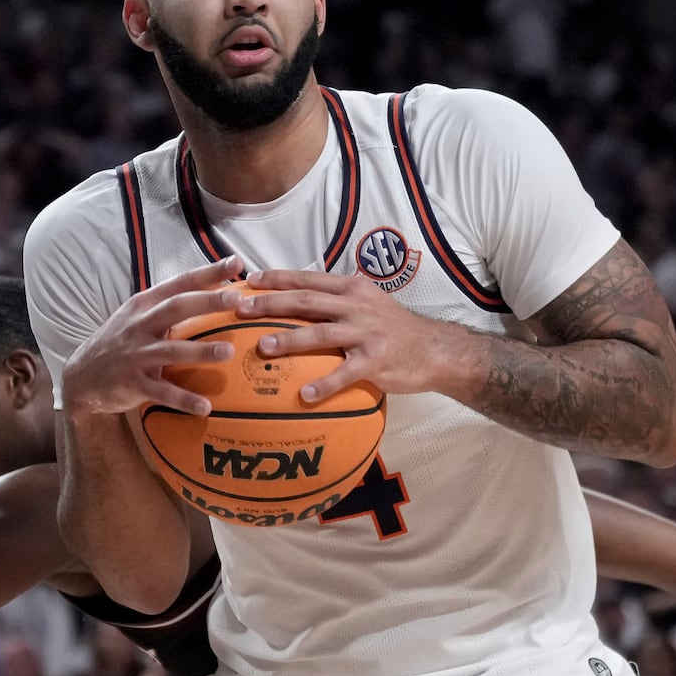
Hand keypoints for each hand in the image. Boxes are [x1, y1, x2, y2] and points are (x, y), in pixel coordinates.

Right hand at [60, 257, 243, 416]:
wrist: (81, 377)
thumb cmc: (121, 343)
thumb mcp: (138, 317)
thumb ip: (169, 307)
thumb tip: (216, 293)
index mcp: (144, 305)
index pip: (179, 283)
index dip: (207, 272)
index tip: (236, 262)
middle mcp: (139, 325)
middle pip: (175, 308)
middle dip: (206, 302)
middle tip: (237, 299)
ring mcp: (135, 355)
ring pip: (170, 351)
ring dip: (199, 351)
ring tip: (228, 351)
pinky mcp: (131, 383)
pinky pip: (161, 391)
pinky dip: (183, 399)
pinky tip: (205, 407)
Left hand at [238, 270, 455, 400]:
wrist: (435, 350)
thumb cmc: (394, 329)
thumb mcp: (366, 303)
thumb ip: (336, 299)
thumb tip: (295, 298)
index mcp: (351, 289)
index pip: (308, 278)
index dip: (277, 279)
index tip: (248, 281)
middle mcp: (357, 306)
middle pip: (307, 300)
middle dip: (271, 304)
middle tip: (240, 309)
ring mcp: (367, 333)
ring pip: (321, 333)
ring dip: (290, 340)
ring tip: (263, 347)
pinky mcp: (376, 361)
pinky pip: (346, 374)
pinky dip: (324, 385)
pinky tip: (304, 396)